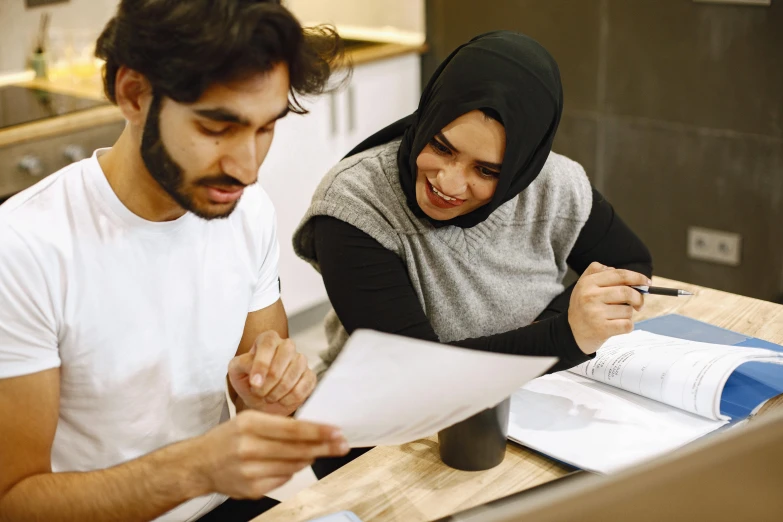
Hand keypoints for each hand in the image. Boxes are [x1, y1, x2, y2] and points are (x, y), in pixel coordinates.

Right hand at [192, 410, 348, 498]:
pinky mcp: (251, 490)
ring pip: (293, 465)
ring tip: (317, 452)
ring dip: (308, 458)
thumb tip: (314, 432)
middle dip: (323, 447)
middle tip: (341, 445)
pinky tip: (290, 464)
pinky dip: (291, 470)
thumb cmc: (229, 438)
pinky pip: (283, 479)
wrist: (199, 464)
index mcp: (249, 424)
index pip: (292, 429)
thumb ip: (279, 425)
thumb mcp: (248, 420)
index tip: (336, 431)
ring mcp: (249, 471)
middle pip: (296, 449)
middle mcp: (248, 447)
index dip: (317, 431)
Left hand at [228, 331, 315, 415]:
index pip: (268, 344)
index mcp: (268, 339)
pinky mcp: (310, 376)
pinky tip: (280, 400)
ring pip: (293, 374)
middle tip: (259, 392)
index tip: (255, 383)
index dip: (261, 365)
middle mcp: (287, 345)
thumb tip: (257, 377)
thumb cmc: (248, 382)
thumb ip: (242, 365)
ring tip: (268, 397)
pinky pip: (302, 388)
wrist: (262, 399)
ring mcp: (301, 360)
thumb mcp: (236, 371)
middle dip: (269, 381)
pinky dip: (288, 399)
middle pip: (284, 357)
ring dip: (277, 392)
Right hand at [568, 262, 649, 353]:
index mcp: (588, 283)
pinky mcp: (602, 329)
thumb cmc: (583, 308)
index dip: (637, 277)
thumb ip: (598, 272)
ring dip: (627, 315)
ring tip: (615, 317)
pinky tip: (616, 326)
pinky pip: (627, 325)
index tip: (646, 282)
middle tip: (638, 304)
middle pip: (627, 292)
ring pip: (628, 310)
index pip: (619, 275)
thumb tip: (621, 272)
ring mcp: (595, 313)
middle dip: (638, 298)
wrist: (572, 333)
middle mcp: (590, 296)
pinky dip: (626, 326)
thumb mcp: (583, 285)